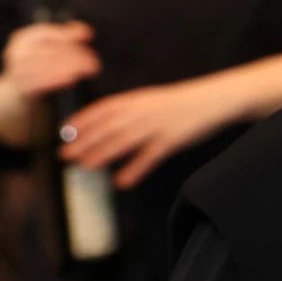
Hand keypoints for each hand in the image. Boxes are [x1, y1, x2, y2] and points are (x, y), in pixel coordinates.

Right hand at [1, 19, 99, 99]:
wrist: (18, 94)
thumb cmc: (40, 66)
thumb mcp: (50, 49)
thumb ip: (67, 37)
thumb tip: (86, 32)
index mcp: (23, 39)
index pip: (46, 32)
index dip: (68, 33)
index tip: (89, 35)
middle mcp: (16, 53)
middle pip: (50, 49)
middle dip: (75, 53)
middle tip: (94, 60)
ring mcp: (16, 70)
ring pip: (48, 65)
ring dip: (72, 66)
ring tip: (89, 68)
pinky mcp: (21, 88)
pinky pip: (42, 81)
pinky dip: (59, 78)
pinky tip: (74, 77)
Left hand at [62, 78, 236, 188]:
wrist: (215, 99)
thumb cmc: (184, 103)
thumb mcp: (154, 100)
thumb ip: (132, 111)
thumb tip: (108, 125)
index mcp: (138, 99)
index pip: (103, 108)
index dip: (83, 119)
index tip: (65, 131)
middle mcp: (144, 110)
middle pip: (108, 126)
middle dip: (85, 140)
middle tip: (66, 155)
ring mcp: (158, 125)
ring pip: (124, 139)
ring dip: (102, 153)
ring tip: (85, 167)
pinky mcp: (172, 140)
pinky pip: (149, 156)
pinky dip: (134, 169)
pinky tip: (122, 181)